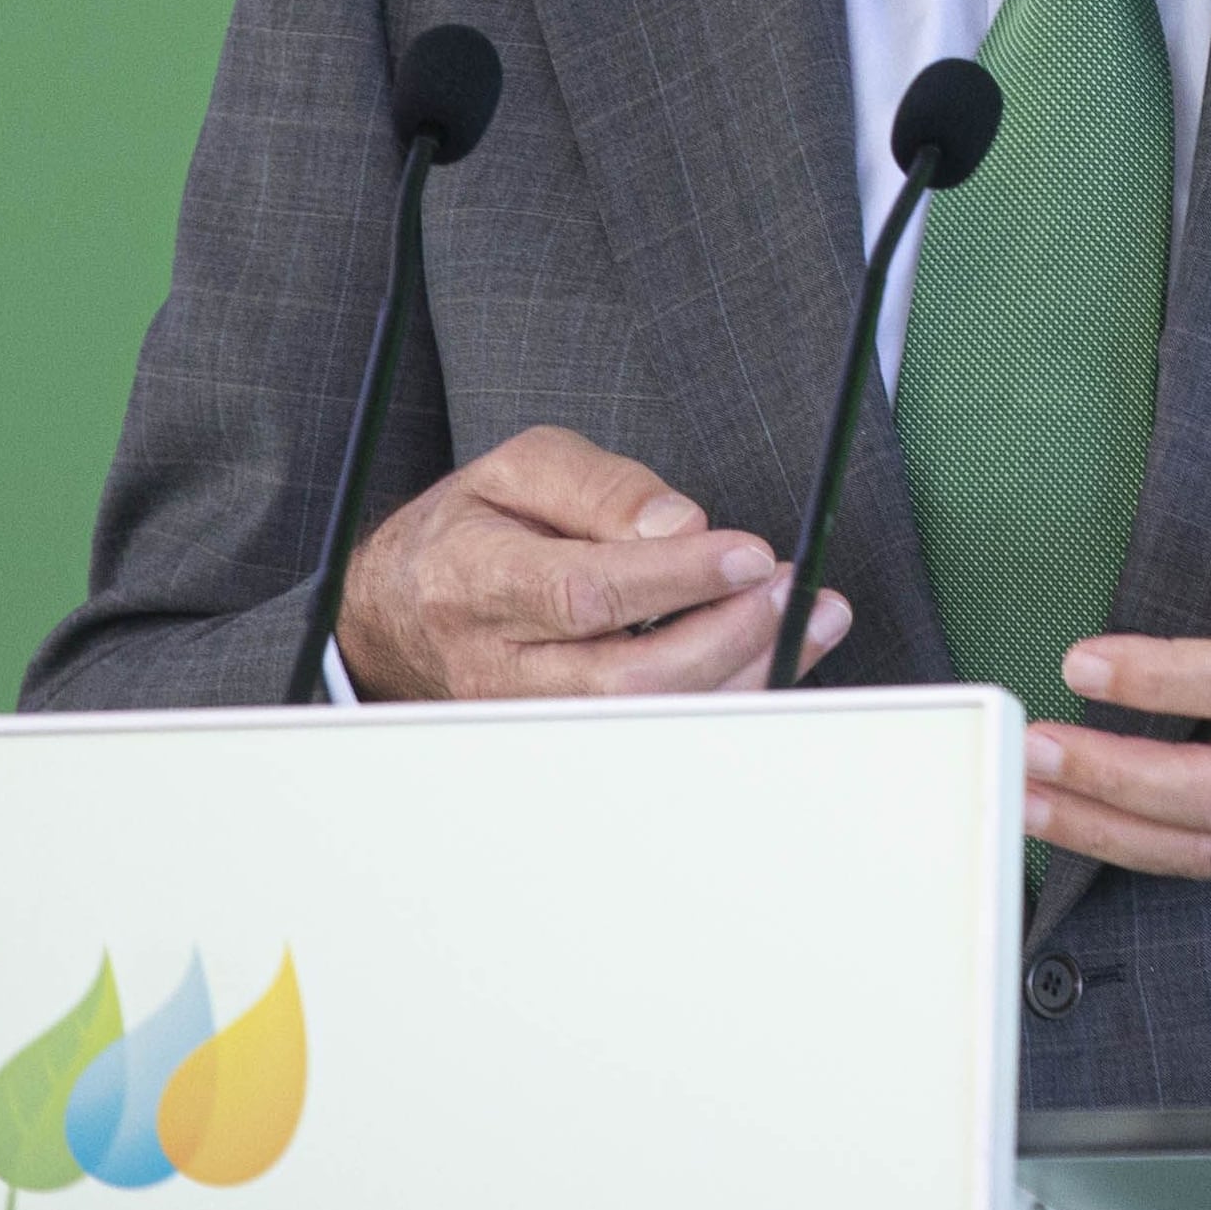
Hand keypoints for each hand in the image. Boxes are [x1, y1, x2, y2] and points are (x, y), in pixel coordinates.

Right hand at [332, 426, 850, 699]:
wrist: (402, 608)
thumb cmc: (471, 527)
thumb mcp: (522, 467)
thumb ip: (601, 487)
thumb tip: (682, 526)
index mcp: (476, 578)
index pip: (582, 593)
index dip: (676, 579)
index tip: (749, 552)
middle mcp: (496, 663)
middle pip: (623, 679)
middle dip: (726, 635)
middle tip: (789, 587)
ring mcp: (527, 716)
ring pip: (647, 719)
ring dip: (743, 672)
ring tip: (808, 618)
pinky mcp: (561, 742)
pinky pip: (653, 729)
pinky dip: (724, 695)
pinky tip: (771, 654)